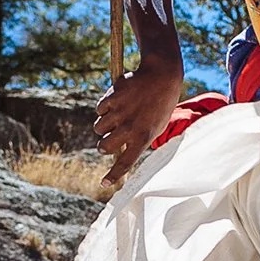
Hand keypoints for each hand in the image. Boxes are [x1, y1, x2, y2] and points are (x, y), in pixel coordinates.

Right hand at [93, 58, 185, 186]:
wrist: (161, 76)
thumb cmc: (160, 104)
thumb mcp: (155, 126)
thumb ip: (138, 140)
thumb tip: (119, 152)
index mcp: (143, 138)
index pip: (125, 162)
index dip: (113, 175)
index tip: (104, 184)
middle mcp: (130, 128)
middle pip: (103, 147)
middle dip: (103, 144)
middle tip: (109, 138)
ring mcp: (119, 113)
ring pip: (98, 128)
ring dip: (104, 124)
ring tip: (119, 114)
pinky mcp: (111, 98)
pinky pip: (99, 110)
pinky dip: (105, 107)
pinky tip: (119, 100)